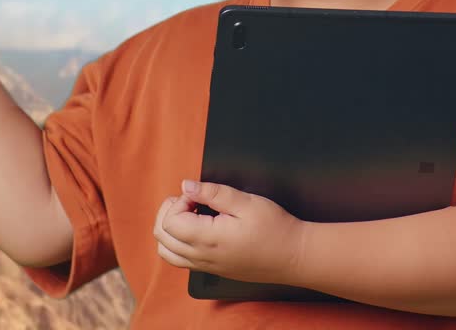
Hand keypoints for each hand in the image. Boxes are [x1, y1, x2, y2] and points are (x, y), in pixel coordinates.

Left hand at [153, 180, 306, 285]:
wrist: (293, 256)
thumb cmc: (274, 228)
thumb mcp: (246, 202)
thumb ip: (213, 192)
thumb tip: (186, 186)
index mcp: (208, 239)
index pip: (170, 222)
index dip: (179, 202)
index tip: (199, 195)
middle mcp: (202, 257)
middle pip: (161, 237)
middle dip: (169, 212)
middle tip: (191, 200)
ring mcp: (205, 266)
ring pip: (166, 252)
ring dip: (169, 229)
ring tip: (189, 213)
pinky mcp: (212, 270)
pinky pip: (180, 260)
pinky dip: (176, 243)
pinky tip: (196, 229)